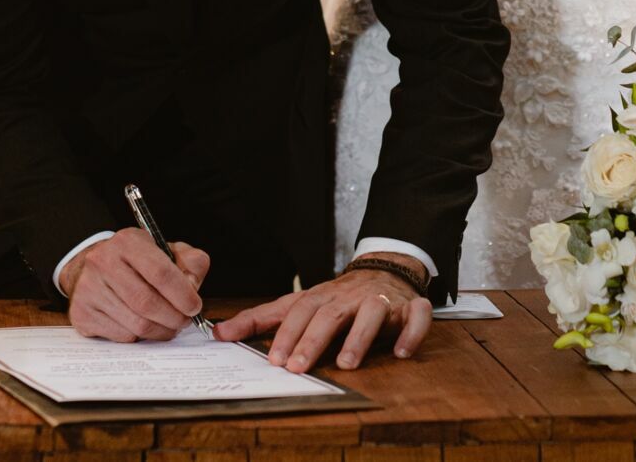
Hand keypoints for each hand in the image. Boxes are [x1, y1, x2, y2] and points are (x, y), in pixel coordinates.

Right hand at [60, 228, 209, 341]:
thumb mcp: (165, 250)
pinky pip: (121, 336)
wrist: (90, 268)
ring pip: (135, 324)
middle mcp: (103, 262)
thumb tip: (193, 286)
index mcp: (127, 242)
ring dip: (160, 331)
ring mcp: (88, 289)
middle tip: (184, 321)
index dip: (183, 294)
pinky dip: (139, 336)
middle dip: (173, 318)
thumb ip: (190, 262)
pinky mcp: (81, 314)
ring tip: (169, 326)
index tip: (194, 307)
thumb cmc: (135, 262)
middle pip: (147, 303)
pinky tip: (144, 326)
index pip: (160, 272)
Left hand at [212, 259, 434, 371]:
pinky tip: (400, 352)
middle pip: (330, 314)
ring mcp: (381, 301)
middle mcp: (349, 297)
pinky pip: (416, 316)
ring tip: (346, 363)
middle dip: (313, 340)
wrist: (385, 269)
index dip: (286, 334)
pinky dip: (411, 332)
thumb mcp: (298, 302)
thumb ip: (261, 318)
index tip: (273, 359)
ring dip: (359, 337)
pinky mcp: (409, 307)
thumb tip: (219, 332)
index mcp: (321, 296)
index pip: (299, 312)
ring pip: (372, 313)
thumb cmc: (337, 295)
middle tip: (298, 366)